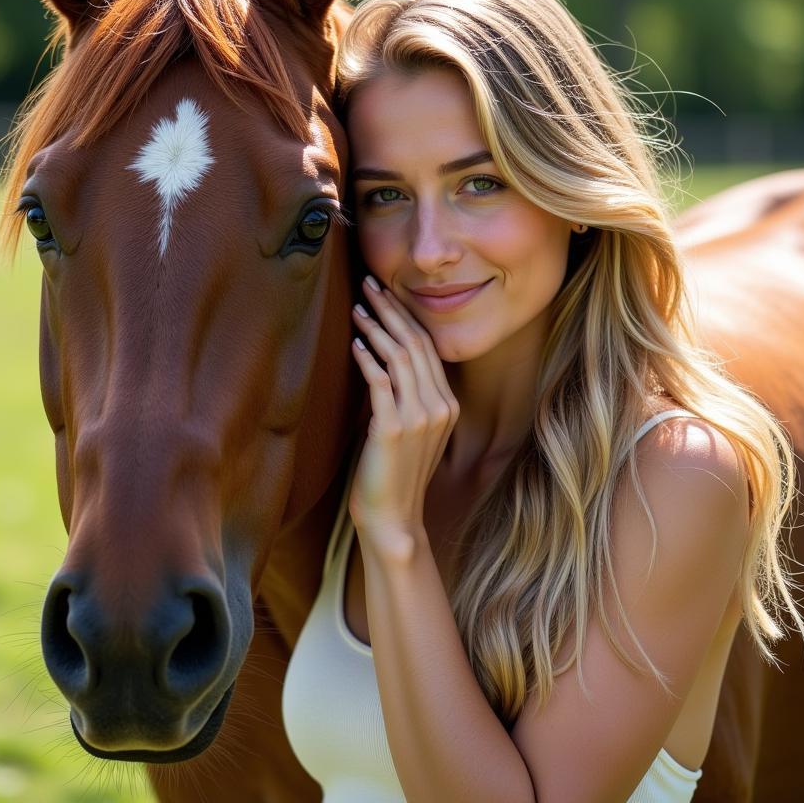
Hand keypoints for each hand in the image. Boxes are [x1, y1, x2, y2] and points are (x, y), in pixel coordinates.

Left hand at [349, 274, 459, 540]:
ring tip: (358, 308)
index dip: (407, 316)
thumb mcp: (413, 431)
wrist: (394, 519)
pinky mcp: (393, 428)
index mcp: (447, 405)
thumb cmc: (395, 475)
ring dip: (376, 328)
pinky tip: (356, 344)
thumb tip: (383, 362)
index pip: (429, 347)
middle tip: (371, 284)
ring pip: (399, 357)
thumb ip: (408, 398)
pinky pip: (381, 382)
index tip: (388, 293)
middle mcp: (439, 406)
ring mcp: (419, 417)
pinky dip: (368, 359)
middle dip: (392, 310)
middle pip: (416, 344)